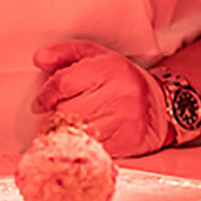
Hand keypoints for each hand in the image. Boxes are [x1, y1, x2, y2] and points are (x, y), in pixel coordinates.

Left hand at [31, 39, 173, 156]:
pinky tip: (84, 136)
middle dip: (55, 114)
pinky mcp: (128, 144)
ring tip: (68, 125)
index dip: (45, 95)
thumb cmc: (122, 79)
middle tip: (54, 114)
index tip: (40, 102)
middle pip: (68, 111)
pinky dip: (82, 144)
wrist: (161, 105)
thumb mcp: (94, 55)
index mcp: (109, 70)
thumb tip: (39, 59)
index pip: (63, 84)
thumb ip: (64, 52)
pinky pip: (93, 148)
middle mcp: (119, 95)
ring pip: (79, 132)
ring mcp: (125, 122)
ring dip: (66, 131)